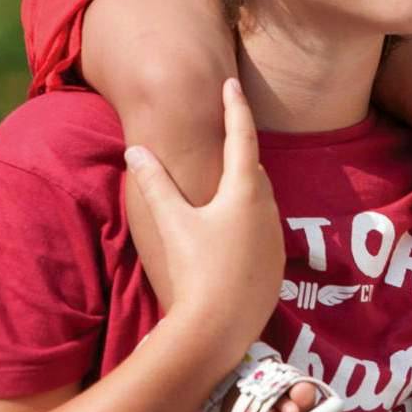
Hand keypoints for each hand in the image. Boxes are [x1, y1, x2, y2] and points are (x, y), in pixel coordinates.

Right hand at [124, 79, 283, 366]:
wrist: (218, 329)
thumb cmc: (195, 271)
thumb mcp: (172, 223)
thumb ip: (155, 185)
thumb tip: (136, 149)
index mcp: (244, 192)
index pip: (242, 136)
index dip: (235, 108)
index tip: (232, 83)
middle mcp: (267, 210)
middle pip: (254, 170)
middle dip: (241, 150)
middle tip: (229, 129)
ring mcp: (275, 239)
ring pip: (261, 200)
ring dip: (245, 187)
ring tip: (224, 181)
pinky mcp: (275, 265)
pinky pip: (263, 229)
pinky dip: (249, 219)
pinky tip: (231, 231)